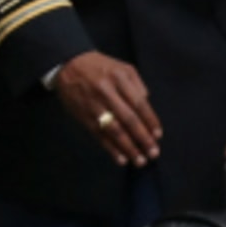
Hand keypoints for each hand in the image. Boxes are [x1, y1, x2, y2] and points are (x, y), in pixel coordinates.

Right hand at [56, 51, 161, 166]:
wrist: (67, 65)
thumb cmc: (99, 67)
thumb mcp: (121, 67)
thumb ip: (137, 84)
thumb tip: (147, 103)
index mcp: (119, 78)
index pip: (139, 103)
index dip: (150, 121)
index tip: (158, 135)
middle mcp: (107, 92)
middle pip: (129, 119)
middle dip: (143, 138)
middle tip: (153, 153)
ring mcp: (94, 106)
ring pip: (114, 130)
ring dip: (129, 148)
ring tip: (140, 160)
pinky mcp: (84, 117)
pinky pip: (99, 135)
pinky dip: (111, 149)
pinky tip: (121, 159)